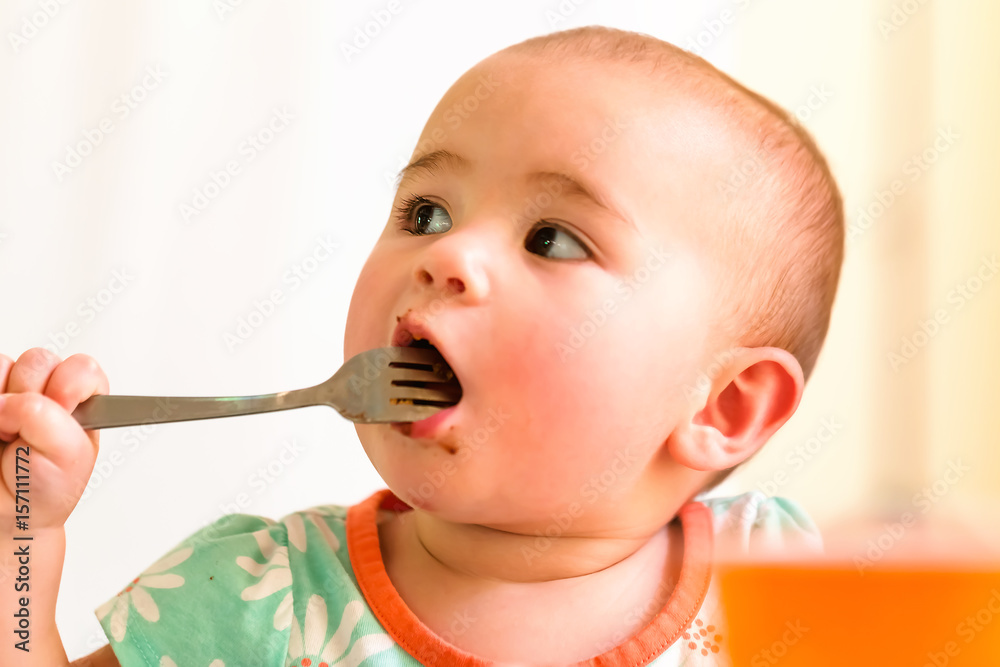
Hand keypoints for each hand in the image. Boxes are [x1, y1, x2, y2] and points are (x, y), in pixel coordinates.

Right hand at [0, 348, 108, 532]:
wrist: (8, 516)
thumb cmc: (43, 489)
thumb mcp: (67, 456)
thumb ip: (45, 418)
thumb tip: (8, 402)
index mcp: (79, 403)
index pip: (82, 368)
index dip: (70, 383)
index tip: (61, 405)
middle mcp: (45, 393)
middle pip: (38, 361)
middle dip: (32, 395)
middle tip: (25, 433)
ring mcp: (10, 394)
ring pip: (4, 366)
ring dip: (4, 401)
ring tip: (5, 434)